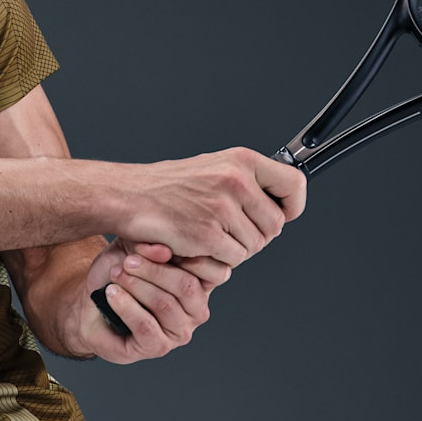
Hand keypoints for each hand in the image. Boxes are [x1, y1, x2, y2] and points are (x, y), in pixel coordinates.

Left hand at [77, 240, 229, 361]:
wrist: (91, 305)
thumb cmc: (119, 275)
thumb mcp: (133, 250)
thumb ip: (151, 246)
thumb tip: (164, 250)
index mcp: (202, 284)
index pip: (214, 270)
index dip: (188, 253)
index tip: (159, 239)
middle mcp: (197, 310)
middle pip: (187, 286)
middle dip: (154, 270)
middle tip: (128, 262)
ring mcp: (180, 332)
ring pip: (164, 304)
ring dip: (136, 286)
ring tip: (116, 275)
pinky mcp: (157, 347)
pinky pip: (145, 325)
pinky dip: (126, 306)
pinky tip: (111, 294)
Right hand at [119, 148, 305, 266]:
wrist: (128, 196)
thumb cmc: (166, 187)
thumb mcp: (212, 167)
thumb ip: (245, 181)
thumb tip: (278, 203)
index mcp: (240, 161)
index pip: (293, 184)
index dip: (292, 206)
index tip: (283, 214)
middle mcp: (235, 180)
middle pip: (275, 224)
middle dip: (258, 235)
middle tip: (232, 233)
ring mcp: (222, 208)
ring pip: (255, 245)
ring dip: (236, 249)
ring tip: (211, 238)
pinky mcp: (207, 234)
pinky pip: (234, 259)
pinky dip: (219, 260)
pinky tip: (200, 247)